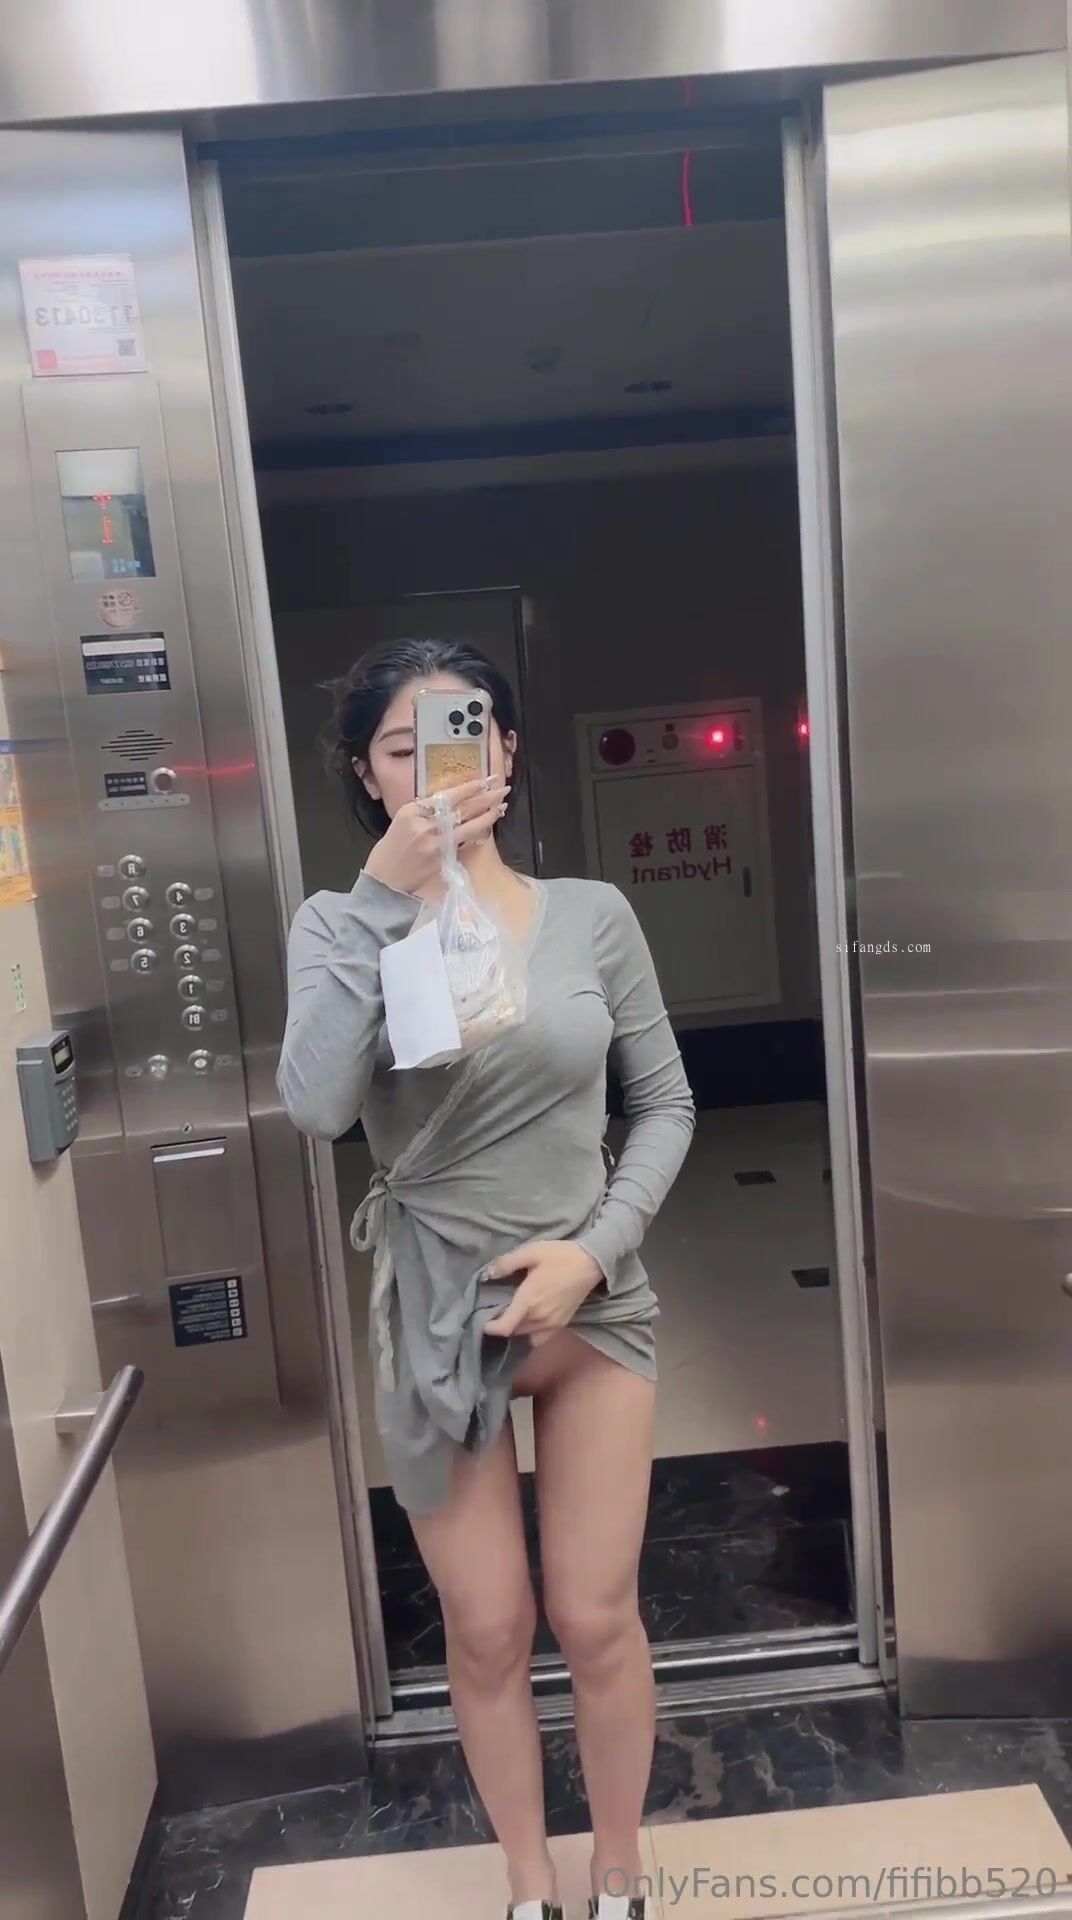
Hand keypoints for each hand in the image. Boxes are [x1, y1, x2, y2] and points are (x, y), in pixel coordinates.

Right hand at [364, 777, 508, 897]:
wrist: (386, 876)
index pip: (447, 796)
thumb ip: (427, 809)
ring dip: (487, 817)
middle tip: (502, 789)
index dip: (469, 788)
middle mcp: (425, 826)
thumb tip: (455, 798)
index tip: (486, 780)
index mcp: (413, 811)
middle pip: (461, 809)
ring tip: (501, 807)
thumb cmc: (395, 844)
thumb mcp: (405, 818)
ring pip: (468, 827)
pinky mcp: (442, 860)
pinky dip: (477, 835)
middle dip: (486, 798)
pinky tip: (487, 828)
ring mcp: (435, 844)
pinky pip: (464, 845)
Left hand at [484, 1241, 602, 1345]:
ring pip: (526, 1336)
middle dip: (502, 1324)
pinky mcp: (561, 1324)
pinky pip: (540, 1338)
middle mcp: (539, 1318)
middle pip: (513, 1332)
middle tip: (496, 1310)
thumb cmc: (560, 1256)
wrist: (591, 1263)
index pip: (505, 1328)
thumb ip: (507, 1263)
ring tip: (512, 1314)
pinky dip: (531, 1334)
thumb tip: (487, 1275)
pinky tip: (529, 1320)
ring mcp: (552, 1324)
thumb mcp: (531, 1252)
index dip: (490, 1328)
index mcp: (529, 1301)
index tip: (483, 1319)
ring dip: (516, 1329)